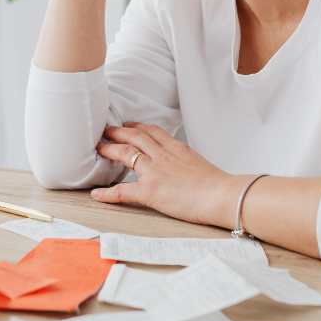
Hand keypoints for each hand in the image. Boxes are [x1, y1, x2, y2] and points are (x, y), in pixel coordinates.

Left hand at [92, 122, 244, 228]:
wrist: (223, 195)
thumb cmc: (220, 185)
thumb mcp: (201, 164)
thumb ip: (188, 161)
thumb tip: (186, 167)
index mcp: (177, 149)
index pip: (153, 132)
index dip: (138, 127)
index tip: (129, 125)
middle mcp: (163, 156)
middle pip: (135, 138)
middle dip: (118, 133)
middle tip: (105, 131)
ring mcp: (154, 172)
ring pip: (125, 154)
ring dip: (109, 150)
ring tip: (98, 148)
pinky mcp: (150, 191)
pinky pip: (123, 191)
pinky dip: (107, 193)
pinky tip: (96, 194)